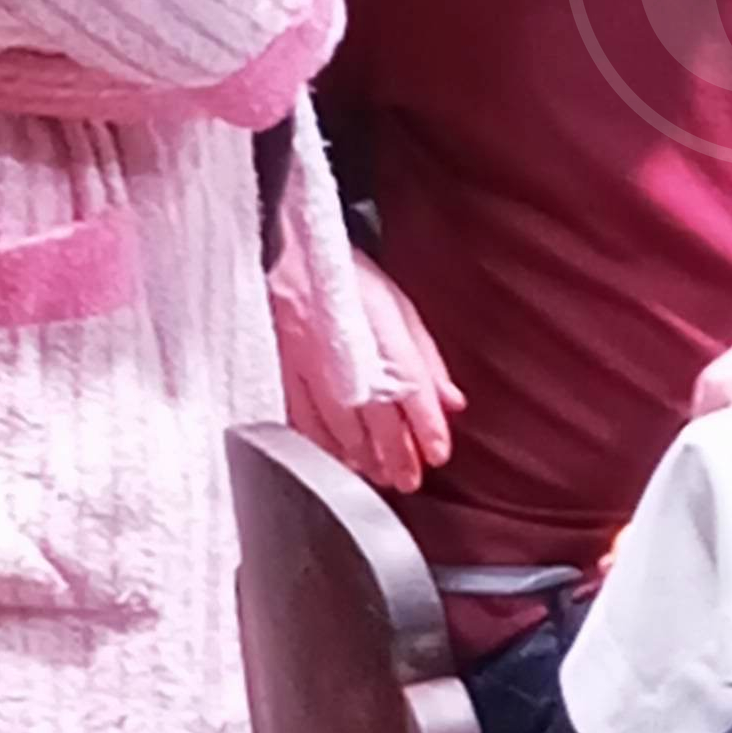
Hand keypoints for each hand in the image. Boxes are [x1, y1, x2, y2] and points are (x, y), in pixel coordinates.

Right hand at [275, 248, 462, 493]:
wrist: (289, 253)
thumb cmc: (346, 280)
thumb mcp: (397, 307)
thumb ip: (425, 358)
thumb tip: (451, 401)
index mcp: (380, 324)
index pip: (410, 385)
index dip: (426, 425)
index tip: (438, 453)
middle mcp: (343, 345)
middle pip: (375, 413)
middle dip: (396, 453)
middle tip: (410, 479)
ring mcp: (308, 359)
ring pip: (338, 422)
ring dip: (362, 455)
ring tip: (379, 475)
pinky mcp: (280, 368)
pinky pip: (302, 418)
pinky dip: (323, 444)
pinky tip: (338, 458)